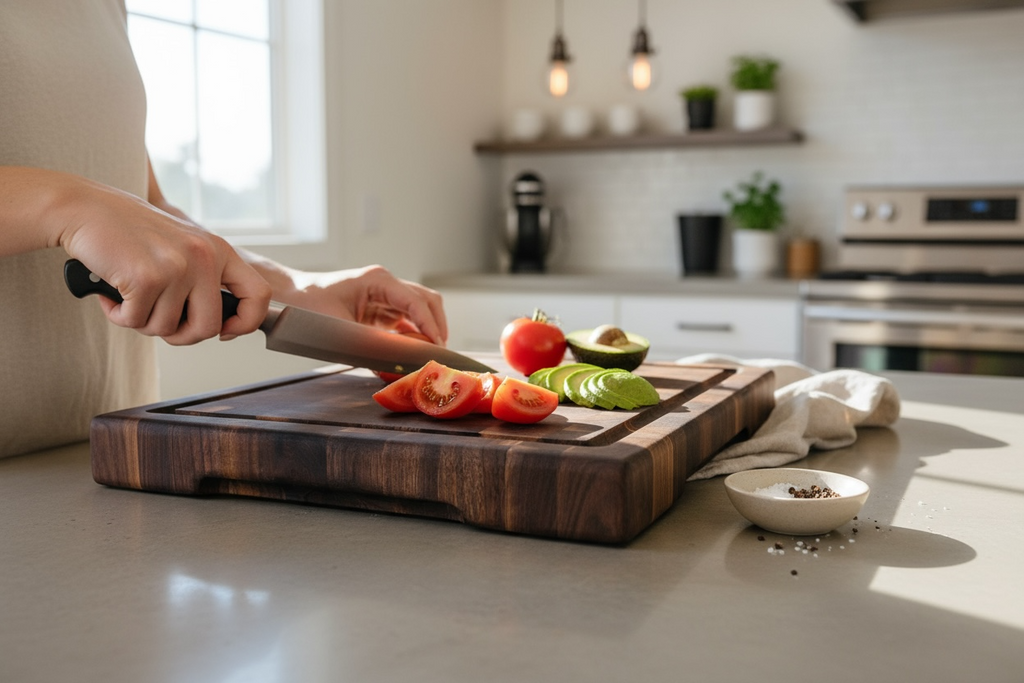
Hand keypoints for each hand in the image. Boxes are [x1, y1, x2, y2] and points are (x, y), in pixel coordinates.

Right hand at [56, 177, 271, 344]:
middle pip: (209, 328)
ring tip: (130, 295)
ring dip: (142, 321)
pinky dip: (119, 315)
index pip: (258, 295)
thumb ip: (204, 279)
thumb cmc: (130, 233)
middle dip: (181, 336)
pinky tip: (112, 292)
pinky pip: (136, 322)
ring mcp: (177, 267)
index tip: (224, 331)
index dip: (245, 322)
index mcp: (219, 250)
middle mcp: (204, 257)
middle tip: (159, 322)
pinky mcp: (146, 278)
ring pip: (167, 328)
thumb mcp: (183, 247)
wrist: (85, 209)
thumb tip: (221, 326)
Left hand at [256, 262, 448, 345]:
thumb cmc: (307, 309)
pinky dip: (411, 337)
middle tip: (439, 354)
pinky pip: (404, 322)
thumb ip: (373, 344)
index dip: (431, 325)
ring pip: (419, 311)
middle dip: (436, 326)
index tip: (438, 347)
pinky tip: (410, 356)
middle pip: (426, 301)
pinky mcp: (378, 309)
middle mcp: (385, 285)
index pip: (416, 301)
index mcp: (377, 280)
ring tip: (427, 357)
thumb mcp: (341, 330)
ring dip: (426, 332)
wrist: (287, 300)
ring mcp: (383, 296)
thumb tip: (400, 361)